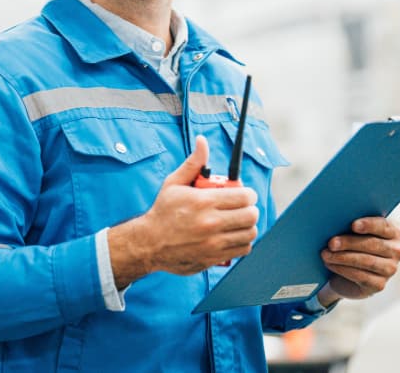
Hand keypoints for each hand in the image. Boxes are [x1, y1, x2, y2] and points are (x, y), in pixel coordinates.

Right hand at [108, 135, 259, 283]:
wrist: (149, 243)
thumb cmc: (162, 211)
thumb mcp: (174, 183)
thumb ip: (193, 163)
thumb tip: (202, 141)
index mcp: (203, 202)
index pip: (244, 196)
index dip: (248, 194)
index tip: (244, 194)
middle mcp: (210, 223)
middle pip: (251, 215)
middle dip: (250, 209)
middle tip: (242, 208)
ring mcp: (213, 243)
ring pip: (250, 233)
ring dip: (247, 226)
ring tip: (237, 222)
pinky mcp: (214, 258)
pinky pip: (243, 249)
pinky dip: (242, 242)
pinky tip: (232, 235)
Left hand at [317, 217, 399, 304]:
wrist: (346, 275)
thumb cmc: (349, 247)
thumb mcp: (351, 234)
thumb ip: (350, 226)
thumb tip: (334, 222)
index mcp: (392, 232)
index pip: (384, 226)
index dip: (369, 225)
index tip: (353, 225)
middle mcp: (396, 250)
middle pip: (373, 244)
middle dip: (349, 243)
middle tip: (331, 243)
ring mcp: (390, 269)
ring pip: (366, 261)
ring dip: (342, 257)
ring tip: (325, 254)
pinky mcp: (379, 284)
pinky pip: (361, 276)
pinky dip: (342, 269)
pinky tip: (330, 265)